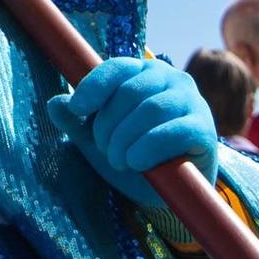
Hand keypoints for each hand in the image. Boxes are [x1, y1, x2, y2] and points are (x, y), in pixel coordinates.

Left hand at [47, 57, 217, 208]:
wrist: (171, 191)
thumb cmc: (136, 157)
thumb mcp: (100, 141)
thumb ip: (77, 123)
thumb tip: (54, 103)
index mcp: (145, 73)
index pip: (118, 67)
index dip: (95, 85)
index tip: (77, 108)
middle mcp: (172, 79)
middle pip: (130, 91)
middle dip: (109, 125)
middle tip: (106, 151)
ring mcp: (193, 102)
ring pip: (150, 109)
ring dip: (126, 140)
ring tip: (121, 161)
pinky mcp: (205, 129)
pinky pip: (174, 131)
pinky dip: (149, 147)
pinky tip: (138, 163)